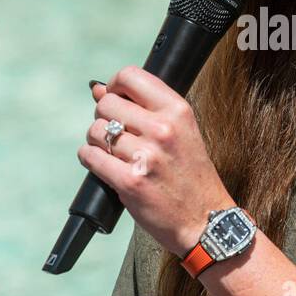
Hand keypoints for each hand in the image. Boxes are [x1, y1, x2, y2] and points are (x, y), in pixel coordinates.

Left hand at [79, 67, 234, 258]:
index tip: (116, 98)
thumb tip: (99, 89)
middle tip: (117, 135)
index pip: (130, 76)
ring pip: (95, 131)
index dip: (115, 86)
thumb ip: (144, 109)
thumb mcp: (181, 132)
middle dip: (104, 117)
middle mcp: (163, 129)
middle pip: (107, 104)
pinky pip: (90, 156)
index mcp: (178, 111)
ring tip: (115, 154)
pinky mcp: (129, 181)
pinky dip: (91, 159)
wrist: (205, 219)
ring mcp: (145, 155)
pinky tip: (105, 166)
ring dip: (97, 141)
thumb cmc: (191, 176)